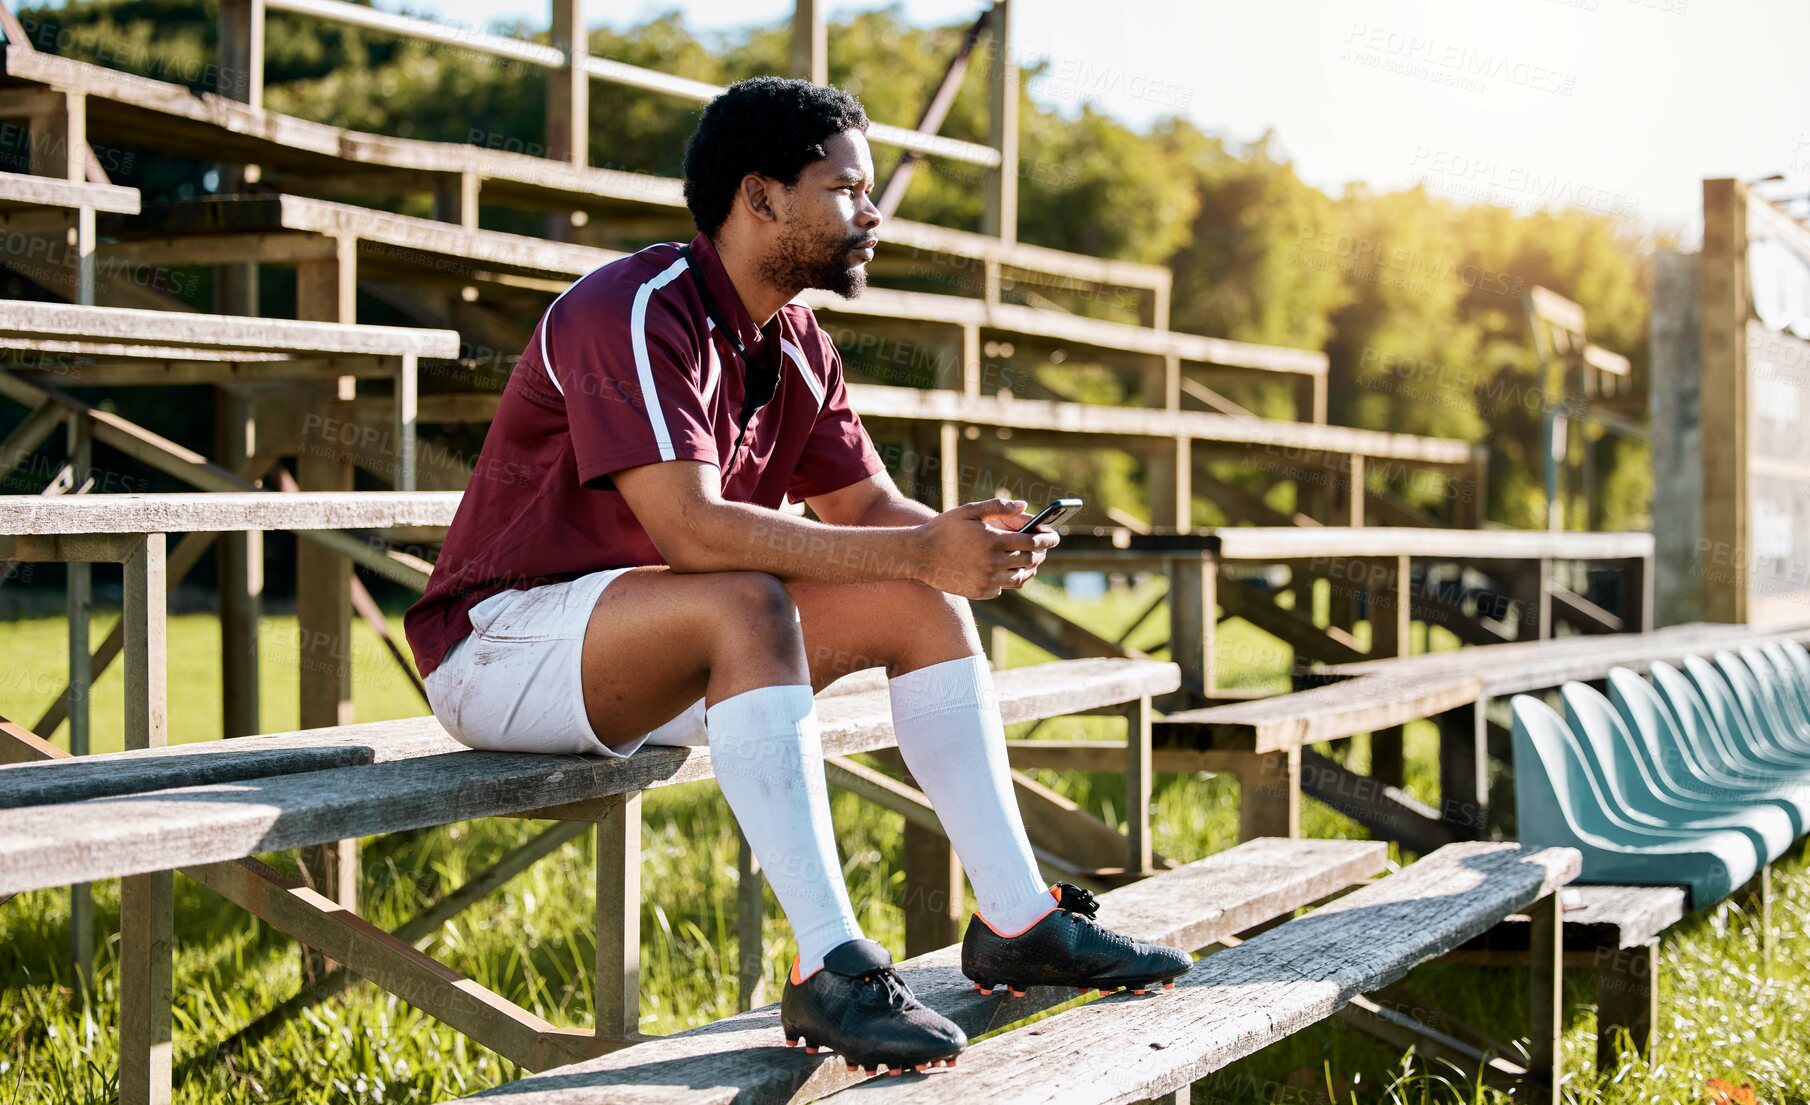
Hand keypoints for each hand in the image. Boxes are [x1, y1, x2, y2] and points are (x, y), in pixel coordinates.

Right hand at [913, 498, 1059, 599]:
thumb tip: (1024, 505)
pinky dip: (1007, 580)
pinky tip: (1004, 570)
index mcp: (994, 541)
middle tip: (1043, 548)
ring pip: (1019, 578)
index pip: (1032, 542)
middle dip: (1040, 553)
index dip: (1048, 539)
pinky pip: (1002, 588)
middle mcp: (993, 564)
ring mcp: (987, 581)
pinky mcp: (979, 593)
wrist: (918, 555)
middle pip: (1029, 561)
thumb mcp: (969, 511)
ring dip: (1028, 569)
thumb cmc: (944, 528)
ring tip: (1029, 561)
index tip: (1055, 536)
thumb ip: (998, 506)